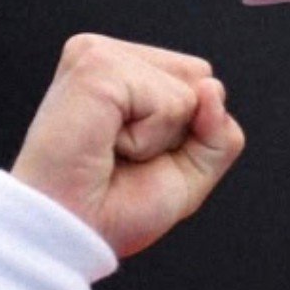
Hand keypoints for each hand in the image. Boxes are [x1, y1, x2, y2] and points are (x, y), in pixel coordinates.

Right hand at [10, 33, 244, 257]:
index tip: (135, 156)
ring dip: (161, 138)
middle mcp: (109, 56)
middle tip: (124, 156)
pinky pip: (169, 102)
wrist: (70, 234)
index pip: (201, 81)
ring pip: (188, 89)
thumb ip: (219, 133)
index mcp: (125, 71)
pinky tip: (106, 145)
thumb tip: (212, 88)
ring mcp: (98, 55)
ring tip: (111, 151)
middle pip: (200, 77)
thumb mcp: (190, 173)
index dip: (187, 133)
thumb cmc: (113, 207)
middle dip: (179, 132)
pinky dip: (148, 139)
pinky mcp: (95, 66)